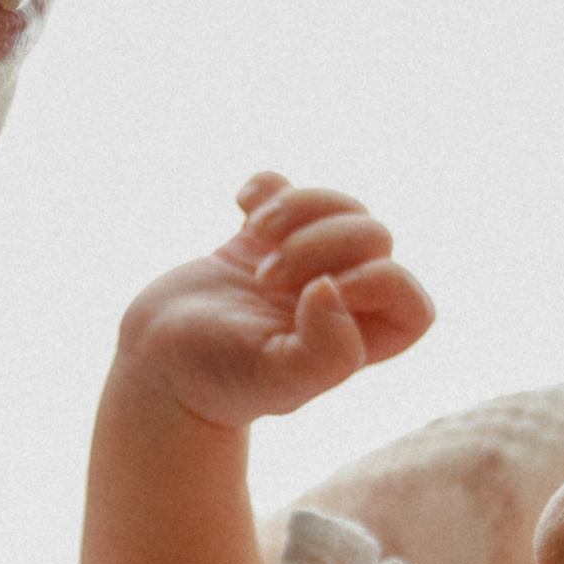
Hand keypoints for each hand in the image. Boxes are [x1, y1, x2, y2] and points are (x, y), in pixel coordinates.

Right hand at [113, 171, 434, 430]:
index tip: (313, 294)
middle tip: (267, 275)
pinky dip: (269, 186)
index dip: (376, 282)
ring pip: (342, 208)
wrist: (152, 362)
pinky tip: (240, 209)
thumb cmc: (213, 377)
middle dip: (324, 241)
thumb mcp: (272, 378)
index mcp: (354, 341)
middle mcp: (338, 302)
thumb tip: (335, 290)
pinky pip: (287, 188)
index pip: (411, 303)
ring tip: (258, 234)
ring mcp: (300, 266)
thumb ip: (325, 353)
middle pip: (377, 240)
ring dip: (301, 206)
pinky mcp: (260, 240)